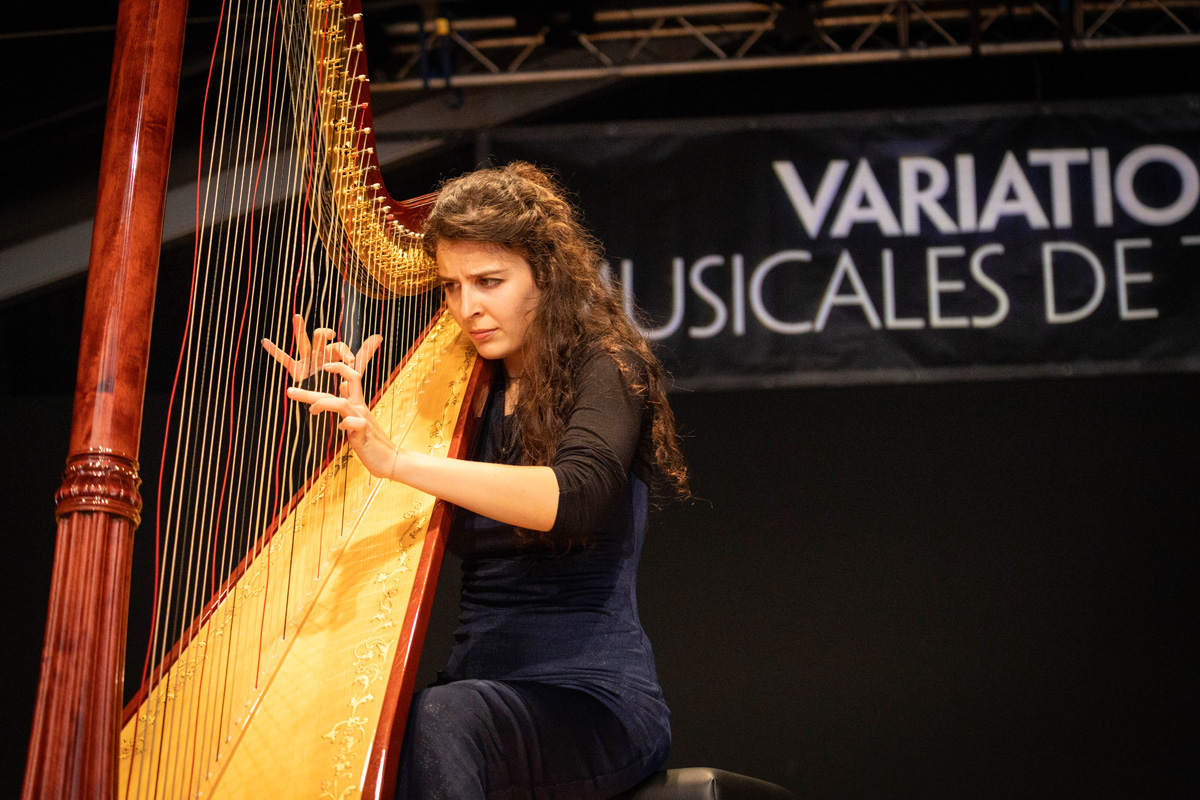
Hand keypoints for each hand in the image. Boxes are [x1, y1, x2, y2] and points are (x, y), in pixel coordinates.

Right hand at [261, 314, 382, 382]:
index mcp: (332, 354)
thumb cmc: (337, 383)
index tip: (351, 362)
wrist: (326, 403)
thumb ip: (364, 354)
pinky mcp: (296, 370)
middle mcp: (319, 354)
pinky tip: (265, 341)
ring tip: (297, 316)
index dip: (345, 352)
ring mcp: (306, 361)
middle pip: (321, 338)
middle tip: (329, 334)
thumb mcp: (353, 369)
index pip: (338, 346)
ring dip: (300, 329)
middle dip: (325, 334)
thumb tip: (379, 336)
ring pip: (303, 342)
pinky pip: (284, 359)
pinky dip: (275, 351)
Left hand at [286, 361, 397, 478]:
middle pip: (339, 389)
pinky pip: (354, 424)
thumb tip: (344, 387)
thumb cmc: (372, 443)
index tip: (326, 366)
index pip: (352, 378)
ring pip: (341, 403)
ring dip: (322, 403)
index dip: (340, 368)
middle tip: (290, 391)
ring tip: (310, 410)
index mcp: (358, 405)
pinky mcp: (364, 434)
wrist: (391, 459)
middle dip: (311, 391)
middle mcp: (360, 409)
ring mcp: (362, 420)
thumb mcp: (360, 420)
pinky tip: (339, 428)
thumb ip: (351, 403)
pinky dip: (345, 424)